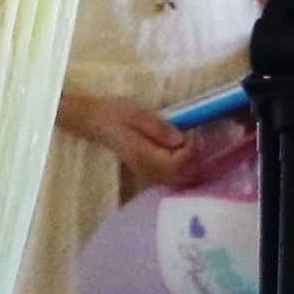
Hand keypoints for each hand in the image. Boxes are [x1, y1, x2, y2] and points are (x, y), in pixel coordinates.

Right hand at [57, 89, 202, 192]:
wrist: (99, 122)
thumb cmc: (117, 114)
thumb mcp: (138, 114)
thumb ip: (159, 128)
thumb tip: (180, 140)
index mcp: (143, 156)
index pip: (178, 164)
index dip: (191, 149)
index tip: (190, 132)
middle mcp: (147, 172)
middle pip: (184, 176)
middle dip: (194, 156)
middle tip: (189, 136)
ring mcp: (148, 176)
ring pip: (181, 180)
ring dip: (190, 162)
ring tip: (184, 141)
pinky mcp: (150, 175)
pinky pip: (174, 178)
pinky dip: (183, 166)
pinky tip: (177, 149)